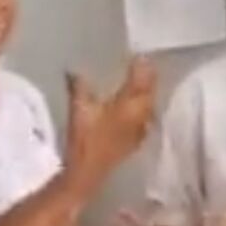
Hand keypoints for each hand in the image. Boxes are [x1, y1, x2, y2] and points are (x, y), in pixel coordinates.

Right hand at [65, 56, 156, 181]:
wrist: (88, 172)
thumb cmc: (84, 138)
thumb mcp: (79, 108)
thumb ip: (79, 86)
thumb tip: (74, 69)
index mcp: (129, 103)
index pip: (141, 79)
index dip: (142, 65)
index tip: (141, 54)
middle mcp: (141, 114)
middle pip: (150, 91)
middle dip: (149, 76)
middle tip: (145, 64)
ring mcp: (142, 128)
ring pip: (150, 104)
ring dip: (148, 92)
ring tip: (143, 81)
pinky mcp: (137, 139)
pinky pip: (146, 118)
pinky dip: (144, 108)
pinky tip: (139, 106)